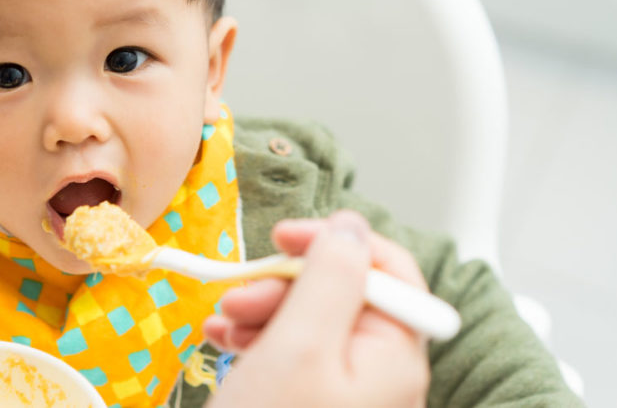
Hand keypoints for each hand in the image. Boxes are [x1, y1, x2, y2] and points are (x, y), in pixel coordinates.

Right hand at [204, 210, 429, 407]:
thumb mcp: (297, 345)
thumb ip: (331, 277)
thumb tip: (351, 226)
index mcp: (394, 356)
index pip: (388, 271)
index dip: (338, 242)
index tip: (286, 237)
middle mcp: (379, 373)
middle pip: (343, 293)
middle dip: (286, 283)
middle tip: (239, 292)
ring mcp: (347, 392)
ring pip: (311, 321)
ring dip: (264, 309)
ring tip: (222, 323)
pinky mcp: (314, 404)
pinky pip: (294, 353)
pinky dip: (258, 338)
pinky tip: (224, 341)